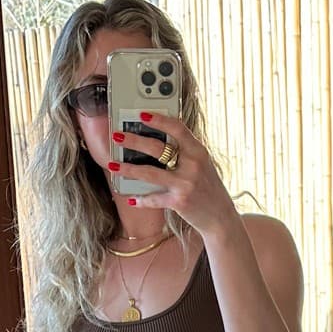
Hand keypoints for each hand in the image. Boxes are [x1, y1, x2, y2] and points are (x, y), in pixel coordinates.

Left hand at [109, 114, 238, 238]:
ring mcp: (185, 184)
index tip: (141, 114)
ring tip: (112, 164)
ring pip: (149, 173)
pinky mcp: (178, 202)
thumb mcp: (203, 165)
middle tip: (116, 137)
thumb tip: (159, 140)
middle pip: (157, 148)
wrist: (220, 217)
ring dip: (128, 168)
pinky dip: (141, 199)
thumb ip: (186, 152)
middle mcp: (193, 165)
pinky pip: (154, 198)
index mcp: (199, 151)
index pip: (177, 128)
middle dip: (133, 141)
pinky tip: (131, 198)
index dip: (159, 120)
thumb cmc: (208, 188)